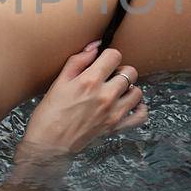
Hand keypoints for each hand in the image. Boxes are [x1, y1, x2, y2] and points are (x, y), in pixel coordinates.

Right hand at [22, 40, 146, 154]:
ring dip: (129, 89)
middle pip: (130, 72)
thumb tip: (94, 46)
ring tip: (118, 91)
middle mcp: (105, 96)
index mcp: (89, 81)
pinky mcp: (116, 127)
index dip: (109, 56)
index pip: (114, 56)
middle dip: (120, 71)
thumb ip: (78, 61)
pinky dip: (139, 109)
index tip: (103, 62)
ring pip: (137, 92)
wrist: (49, 144)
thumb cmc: (50, 113)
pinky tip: (129, 105)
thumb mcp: (59, 82)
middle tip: (110, 77)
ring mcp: (113, 113)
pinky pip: (141, 116)